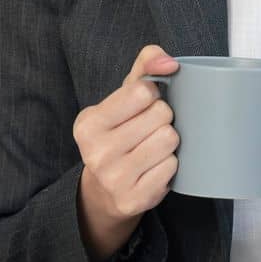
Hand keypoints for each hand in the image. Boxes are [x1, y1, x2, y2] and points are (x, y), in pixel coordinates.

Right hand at [73, 44, 180, 261]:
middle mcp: (95, 152)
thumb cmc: (120, 132)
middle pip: (161, 116)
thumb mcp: (123, 97)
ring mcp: (113, 179)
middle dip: (163, 118)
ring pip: (169, 140)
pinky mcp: (133, 199)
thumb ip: (145, 66)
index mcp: (88, 123)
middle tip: (149, 129)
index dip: (153, 95)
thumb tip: (169, 62)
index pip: (143, 91)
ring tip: (152, 147)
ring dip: (168, 141)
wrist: (106, 190)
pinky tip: (153, 167)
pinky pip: (172, 167)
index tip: (144, 105)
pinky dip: (169, 165)